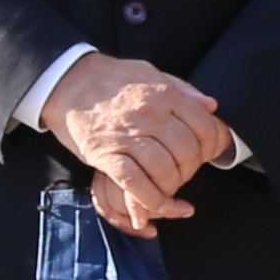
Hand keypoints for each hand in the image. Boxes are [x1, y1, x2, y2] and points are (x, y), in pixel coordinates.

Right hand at [46, 56, 236, 235]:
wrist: (67, 80)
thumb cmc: (111, 78)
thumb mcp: (150, 73)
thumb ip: (182, 89)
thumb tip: (211, 106)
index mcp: (164, 94)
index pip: (204, 127)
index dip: (212, 147)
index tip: (207, 157)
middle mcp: (150, 114)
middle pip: (186, 152)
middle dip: (190, 170)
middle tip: (184, 174)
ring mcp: (127, 135)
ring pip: (164, 169)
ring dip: (170, 186)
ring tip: (168, 188)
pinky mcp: (105, 153)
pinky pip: (134, 182)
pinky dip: (147, 199)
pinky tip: (152, 206)